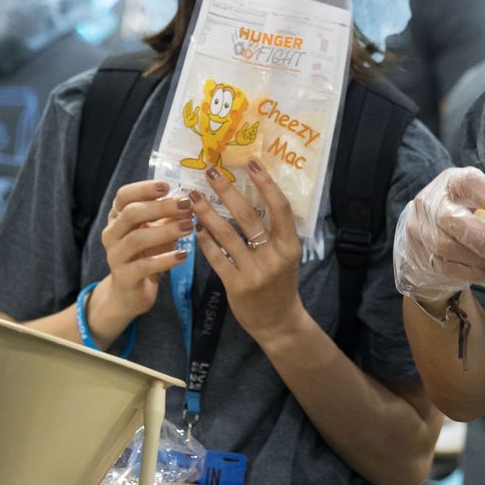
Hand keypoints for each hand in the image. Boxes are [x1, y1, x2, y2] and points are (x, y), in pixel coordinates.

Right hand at [94, 179, 194, 336]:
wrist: (129, 294)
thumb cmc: (145, 257)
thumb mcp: (156, 233)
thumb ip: (167, 217)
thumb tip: (189, 199)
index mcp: (117, 218)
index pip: (124, 196)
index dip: (144, 188)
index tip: (167, 186)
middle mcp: (112, 234)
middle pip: (131, 213)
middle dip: (160, 207)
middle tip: (186, 205)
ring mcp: (115, 256)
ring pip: (137, 238)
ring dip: (165, 231)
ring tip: (189, 227)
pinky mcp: (124, 277)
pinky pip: (144, 265)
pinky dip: (165, 259)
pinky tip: (183, 255)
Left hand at [192, 161, 303, 342]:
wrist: (278, 321)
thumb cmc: (281, 282)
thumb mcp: (286, 255)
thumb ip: (273, 231)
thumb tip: (253, 194)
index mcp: (290, 246)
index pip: (280, 208)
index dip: (266, 184)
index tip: (251, 163)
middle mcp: (274, 257)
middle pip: (249, 217)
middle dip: (227, 191)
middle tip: (210, 172)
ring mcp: (255, 272)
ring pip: (227, 235)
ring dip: (208, 213)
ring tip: (194, 196)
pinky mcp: (237, 286)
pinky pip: (216, 257)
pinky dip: (204, 240)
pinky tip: (195, 226)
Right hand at [393, 166, 484, 303]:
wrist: (424, 236)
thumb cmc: (463, 214)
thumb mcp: (480, 202)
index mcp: (451, 183)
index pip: (466, 182)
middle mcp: (430, 203)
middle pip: (450, 219)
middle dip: (478, 235)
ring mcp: (420, 230)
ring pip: (445, 248)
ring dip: (476, 260)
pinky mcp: (418, 255)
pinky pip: (444, 268)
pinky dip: (470, 273)